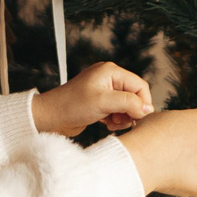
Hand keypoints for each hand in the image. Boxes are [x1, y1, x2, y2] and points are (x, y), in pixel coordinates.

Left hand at [31, 61, 151, 134]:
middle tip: (121, 122)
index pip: (140, 86)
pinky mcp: (99, 103)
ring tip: (112, 123)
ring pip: (127, 106)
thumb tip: (147, 108)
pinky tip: (107, 125)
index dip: (142, 103)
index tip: (138, 118)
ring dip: (123, 117)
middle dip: (131, 111)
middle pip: (135, 96)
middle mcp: (109, 79)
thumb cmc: (71, 106)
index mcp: (111, 71)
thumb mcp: (103, 102)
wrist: (50, 117)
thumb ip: (128, 102)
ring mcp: (104, 91)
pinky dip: (116, 120)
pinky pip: (117, 111)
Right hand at [120, 108, 196, 196]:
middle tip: (189, 153)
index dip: (193, 131)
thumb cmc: (145, 137)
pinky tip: (172, 180)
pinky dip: (188, 185)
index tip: (183, 138)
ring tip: (177, 170)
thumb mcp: (159, 117)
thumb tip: (173, 129)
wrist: (140, 160)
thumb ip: (175, 122)